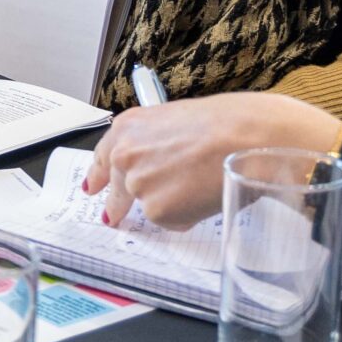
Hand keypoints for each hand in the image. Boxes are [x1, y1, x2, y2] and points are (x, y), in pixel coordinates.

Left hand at [85, 93, 341, 229]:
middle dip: (118, 204)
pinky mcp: (158, 210)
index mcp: (129, 126)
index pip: (105, 156)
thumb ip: (157, 142)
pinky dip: (187, 216)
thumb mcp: (179, 120)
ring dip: (170, 203)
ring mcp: (140, 184)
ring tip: (201, 184)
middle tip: (113, 217)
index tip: (92, 188)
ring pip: (150, 205)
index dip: (99, 175)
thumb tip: (160, 162)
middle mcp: (126, 155)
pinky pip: (171, 221)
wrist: (250, 137)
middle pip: (120, 189)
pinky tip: (205, 196)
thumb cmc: (228, 122)